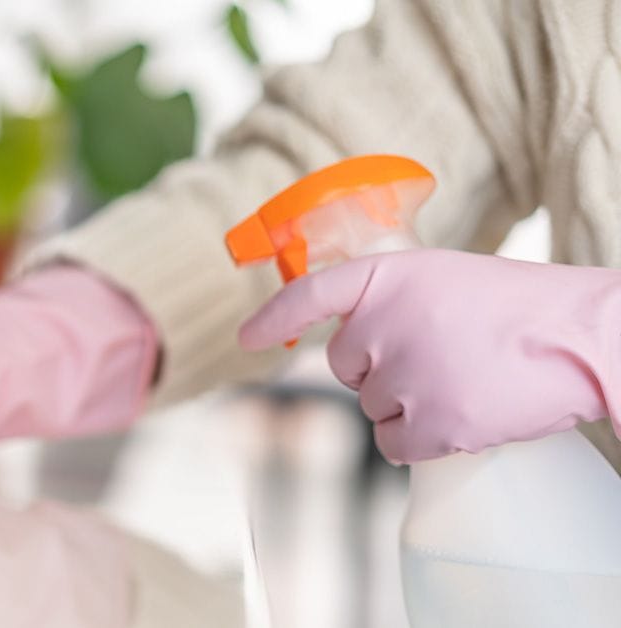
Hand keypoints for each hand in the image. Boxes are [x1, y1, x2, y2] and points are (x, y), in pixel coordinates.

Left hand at [239, 249, 620, 462]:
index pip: (311, 294)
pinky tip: (459, 415)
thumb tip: (350, 350)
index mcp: (385, 278)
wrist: (583, 337)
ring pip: (371, 407)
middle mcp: (381, 324)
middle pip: (343, 366)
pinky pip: (393, 445)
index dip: (274, 316)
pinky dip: (419, 440)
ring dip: (406, 404)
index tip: (246, 338)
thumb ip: (387, 303)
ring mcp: (402, 376)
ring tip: (462, 380)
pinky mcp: (427, 424)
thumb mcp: (441, 281)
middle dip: (377, 369)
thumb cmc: (516, 308)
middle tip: (438, 357)